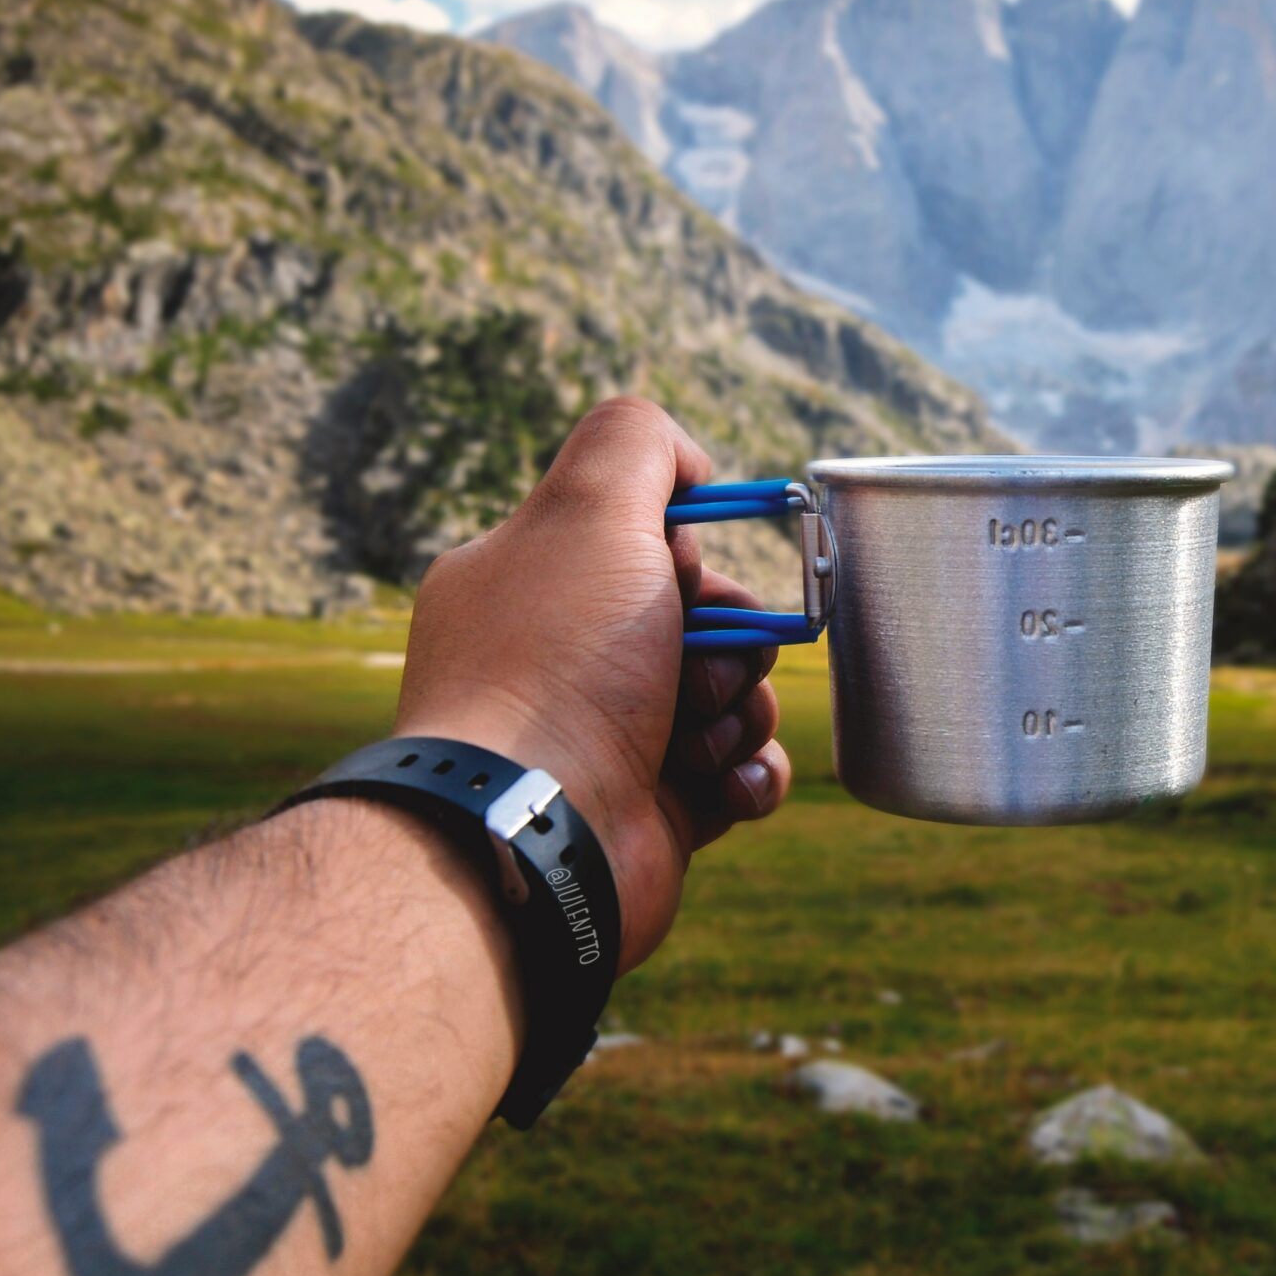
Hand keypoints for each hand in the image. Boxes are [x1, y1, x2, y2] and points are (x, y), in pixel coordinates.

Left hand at [391, 398, 792, 973]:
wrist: (538, 835)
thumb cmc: (559, 668)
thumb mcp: (589, 508)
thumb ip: (634, 440)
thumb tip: (686, 462)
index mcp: (526, 582)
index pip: (639, 536)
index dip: (684, 550)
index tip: (676, 572)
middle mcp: (558, 658)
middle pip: (703, 616)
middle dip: (732, 637)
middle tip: (701, 669)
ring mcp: (606, 738)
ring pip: (731, 694)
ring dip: (741, 709)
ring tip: (700, 742)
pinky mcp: (652, 809)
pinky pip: (737, 772)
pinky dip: (749, 774)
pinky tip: (726, 786)